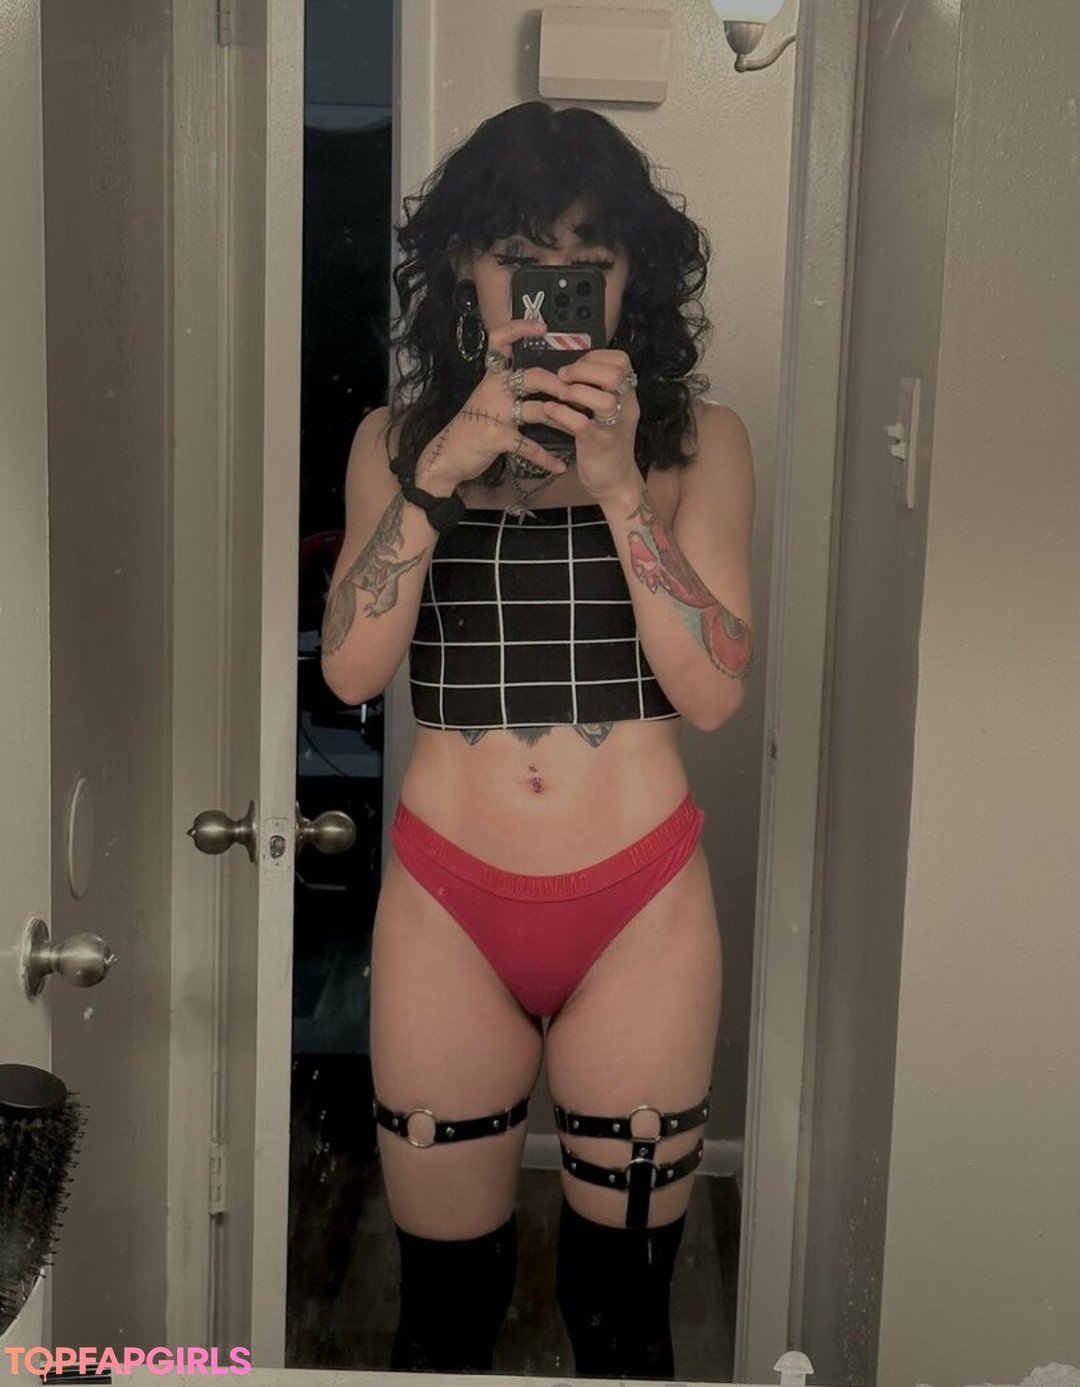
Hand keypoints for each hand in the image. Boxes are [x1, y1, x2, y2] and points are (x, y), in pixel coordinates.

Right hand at [414, 319, 568, 490]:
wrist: (447, 455)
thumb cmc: (472, 426)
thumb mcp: (486, 399)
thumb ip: (509, 387)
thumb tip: (542, 379)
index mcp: (492, 377)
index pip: (500, 341)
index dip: (520, 329)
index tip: (542, 326)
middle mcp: (493, 390)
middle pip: (530, 376)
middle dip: (556, 383)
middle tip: (575, 391)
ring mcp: (495, 414)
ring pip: (536, 409)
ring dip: (561, 418)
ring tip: (580, 425)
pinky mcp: (497, 438)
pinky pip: (528, 446)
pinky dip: (545, 458)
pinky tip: (559, 466)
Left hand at [539, 350, 641, 501]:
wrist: (615, 482)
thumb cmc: (606, 445)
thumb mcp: (607, 414)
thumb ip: (593, 392)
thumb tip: (567, 371)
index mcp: (628, 396)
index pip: (621, 361)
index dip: (595, 357)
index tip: (576, 367)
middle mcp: (626, 407)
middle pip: (615, 373)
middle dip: (584, 368)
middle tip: (564, 376)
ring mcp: (613, 426)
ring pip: (603, 398)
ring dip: (575, 390)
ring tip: (560, 393)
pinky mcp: (598, 444)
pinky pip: (580, 423)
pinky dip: (561, 413)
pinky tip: (549, 410)